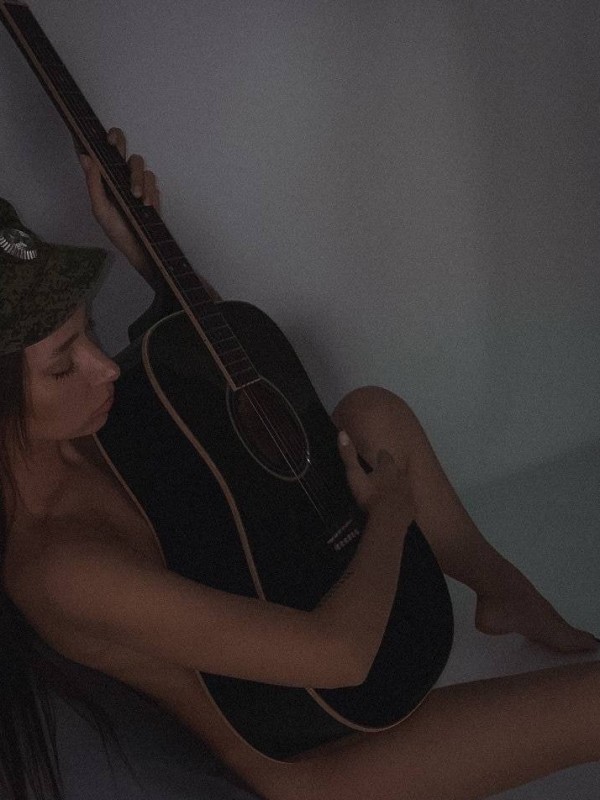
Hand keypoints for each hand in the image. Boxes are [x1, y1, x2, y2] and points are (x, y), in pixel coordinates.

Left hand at [78, 128, 159, 270]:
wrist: (142, 249)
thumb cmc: (118, 232)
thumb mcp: (101, 210)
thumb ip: (94, 184)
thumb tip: (85, 157)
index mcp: (102, 180)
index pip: (96, 154)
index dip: (92, 139)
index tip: (88, 129)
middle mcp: (118, 176)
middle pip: (119, 146)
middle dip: (117, 140)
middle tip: (113, 143)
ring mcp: (134, 181)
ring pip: (137, 163)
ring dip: (137, 178)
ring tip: (137, 199)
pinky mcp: (150, 189)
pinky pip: (151, 178)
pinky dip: (149, 190)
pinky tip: (147, 204)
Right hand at [337, 430, 414, 518]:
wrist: (389, 520)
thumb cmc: (370, 496)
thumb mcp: (355, 476)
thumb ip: (349, 456)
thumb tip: (342, 432)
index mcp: (387, 467)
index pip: (385, 456)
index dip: (382, 456)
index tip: (380, 455)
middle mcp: (401, 476)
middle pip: (397, 469)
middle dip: (392, 470)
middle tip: (385, 472)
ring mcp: (408, 492)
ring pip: (404, 484)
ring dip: (398, 485)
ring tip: (392, 489)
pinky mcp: (411, 507)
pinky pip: (408, 501)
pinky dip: (403, 501)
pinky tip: (399, 506)